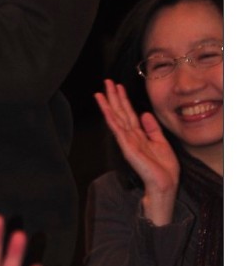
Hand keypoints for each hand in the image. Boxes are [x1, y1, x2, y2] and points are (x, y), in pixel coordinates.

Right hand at [94, 79, 179, 224]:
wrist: (165, 184)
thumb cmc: (164, 168)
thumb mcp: (161, 142)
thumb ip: (152, 128)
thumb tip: (145, 113)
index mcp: (139, 135)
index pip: (128, 113)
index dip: (123, 99)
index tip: (118, 86)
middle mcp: (131, 136)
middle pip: (120, 112)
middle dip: (113, 97)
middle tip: (107, 81)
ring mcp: (127, 141)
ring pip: (115, 118)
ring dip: (108, 104)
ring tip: (101, 91)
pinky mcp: (127, 146)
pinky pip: (117, 129)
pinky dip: (111, 118)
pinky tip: (106, 109)